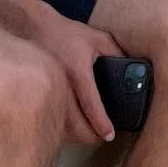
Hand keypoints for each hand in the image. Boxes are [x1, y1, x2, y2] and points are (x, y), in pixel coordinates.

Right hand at [24, 8, 124, 143]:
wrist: (36, 29)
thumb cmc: (69, 34)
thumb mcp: (99, 38)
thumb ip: (116, 53)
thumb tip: (131, 71)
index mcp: (78, 70)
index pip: (91, 103)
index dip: (101, 122)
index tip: (110, 134)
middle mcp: (62, 84)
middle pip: (74, 124)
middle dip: (90, 136)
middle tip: (102, 137)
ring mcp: (48, 92)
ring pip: (61, 127)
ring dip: (76, 136)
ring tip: (89, 134)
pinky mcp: (39, 95)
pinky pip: (51, 120)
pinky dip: (62, 129)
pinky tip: (72, 128)